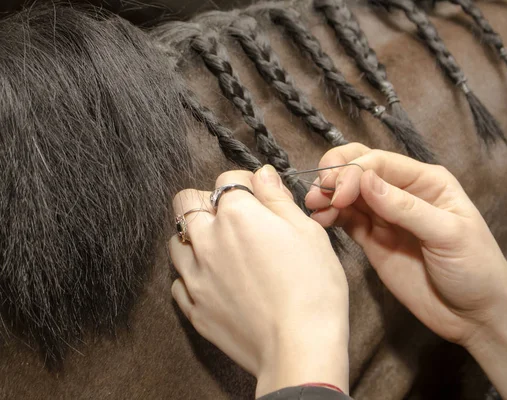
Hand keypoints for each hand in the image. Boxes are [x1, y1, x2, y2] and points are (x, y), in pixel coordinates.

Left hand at [168, 166, 348, 396]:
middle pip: (186, 203)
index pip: (228, 180)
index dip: (246, 184)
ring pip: (176, 241)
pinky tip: (216, 281)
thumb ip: (278, 198)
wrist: (299, 346)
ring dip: (194, 238)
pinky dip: (193, 276)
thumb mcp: (307, 232)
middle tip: (232, 218)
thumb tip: (263, 175)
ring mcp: (196, 276)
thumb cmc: (313, 288)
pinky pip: (179, 282)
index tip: (261, 197)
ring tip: (222, 250)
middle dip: (207, 202)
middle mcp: (208, 240)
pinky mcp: (194, 308)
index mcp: (237, 215)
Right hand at [305, 143, 506, 344]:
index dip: (355, 172)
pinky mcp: (373, 240)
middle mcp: (403, 193)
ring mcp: (385, 217)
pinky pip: (346, 220)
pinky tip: (321, 219)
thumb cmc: (476, 269)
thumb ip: (406, 208)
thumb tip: (366, 181)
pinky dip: (330, 216)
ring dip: (328, 194)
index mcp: (426, 181)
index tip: (340, 193)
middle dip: (337, 174)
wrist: (475, 314)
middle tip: (321, 192)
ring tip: (314, 206)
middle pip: (360, 168)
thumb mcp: (448, 235)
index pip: (380, 162)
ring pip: (349, 193)